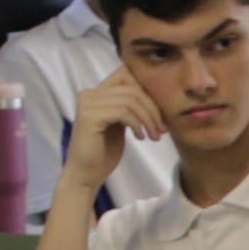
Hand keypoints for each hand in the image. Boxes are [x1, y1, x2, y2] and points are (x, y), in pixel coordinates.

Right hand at [61, 70, 162, 193]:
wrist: (86, 175)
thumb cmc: (104, 152)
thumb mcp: (121, 124)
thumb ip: (131, 106)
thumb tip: (158, 94)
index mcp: (97, 93)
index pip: (127, 74)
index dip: (149, 90)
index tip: (160, 114)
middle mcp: (89, 94)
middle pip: (133, 88)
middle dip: (154, 108)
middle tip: (162, 129)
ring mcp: (87, 104)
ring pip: (131, 99)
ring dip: (149, 119)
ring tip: (154, 136)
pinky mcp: (89, 116)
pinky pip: (123, 111)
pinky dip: (137, 124)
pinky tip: (140, 138)